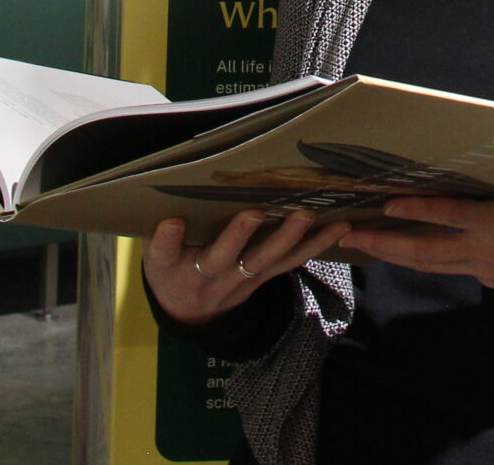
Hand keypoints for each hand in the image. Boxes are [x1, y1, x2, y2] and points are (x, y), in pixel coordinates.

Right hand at [143, 209, 348, 326]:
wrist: (188, 312)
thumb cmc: (170, 267)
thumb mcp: (154, 253)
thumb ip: (161, 229)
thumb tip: (167, 180)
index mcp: (169, 268)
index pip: (165, 254)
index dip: (168, 240)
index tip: (172, 223)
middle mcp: (205, 276)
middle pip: (221, 258)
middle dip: (238, 236)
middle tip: (253, 212)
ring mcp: (237, 281)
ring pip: (264, 260)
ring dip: (287, 238)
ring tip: (306, 214)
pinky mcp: (262, 279)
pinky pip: (290, 263)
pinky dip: (315, 245)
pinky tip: (339, 226)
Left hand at [336, 192, 493, 296]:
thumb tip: (476, 164)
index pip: (451, 216)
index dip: (418, 211)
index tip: (388, 205)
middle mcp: (482, 249)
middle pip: (425, 250)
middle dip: (384, 244)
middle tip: (351, 235)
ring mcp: (481, 268)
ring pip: (428, 264)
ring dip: (392, 255)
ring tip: (362, 244)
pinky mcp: (483, 280)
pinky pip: (444, 269)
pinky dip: (417, 261)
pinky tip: (398, 253)